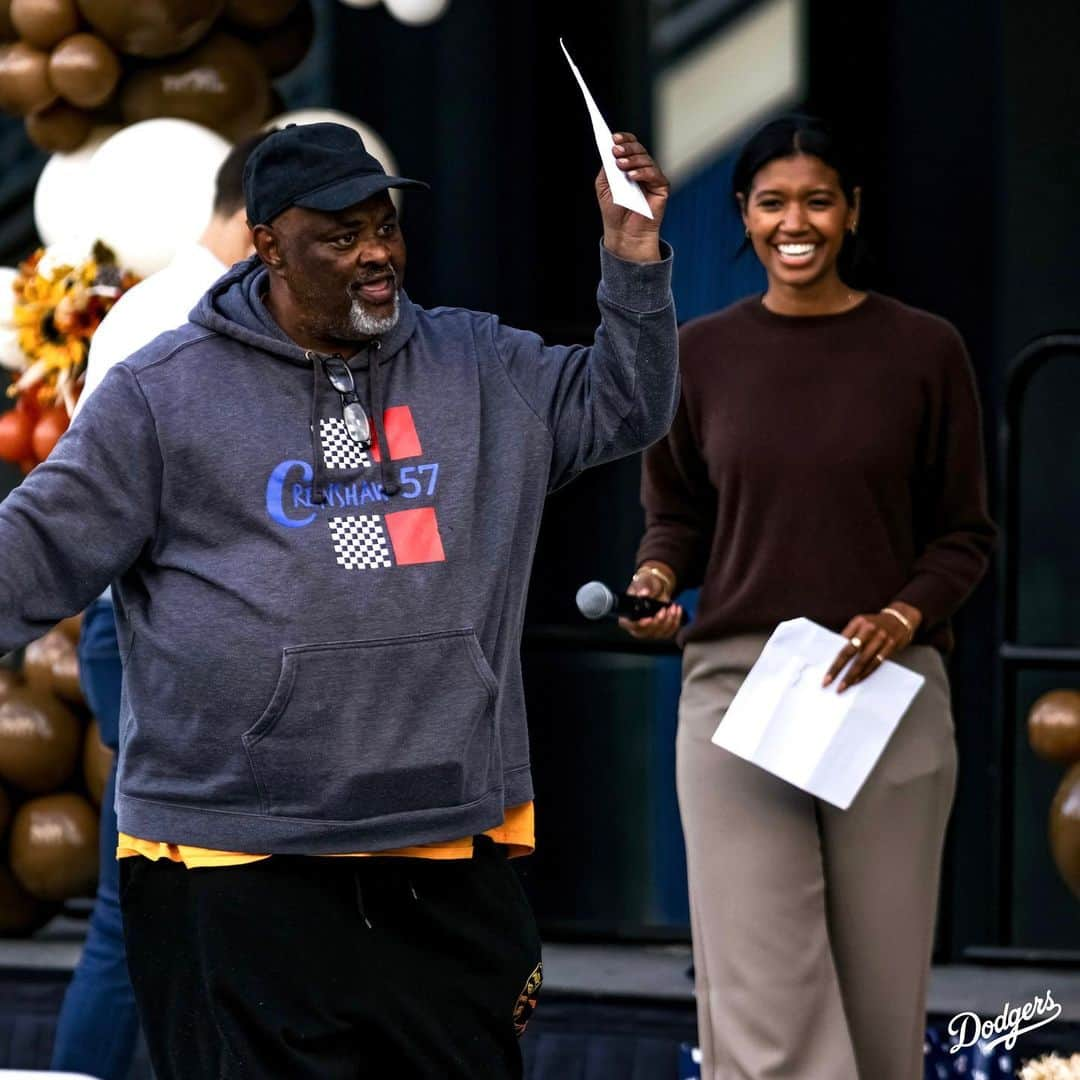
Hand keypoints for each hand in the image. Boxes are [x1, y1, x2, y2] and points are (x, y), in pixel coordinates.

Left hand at [597, 132, 668, 262]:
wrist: (623, 233)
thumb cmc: (614, 212)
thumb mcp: (604, 187)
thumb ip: (606, 169)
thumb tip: (610, 151)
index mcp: (629, 166)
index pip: (630, 146)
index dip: (624, 139)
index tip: (613, 138)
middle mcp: (642, 169)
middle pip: (638, 149)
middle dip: (627, 148)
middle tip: (616, 151)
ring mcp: (652, 177)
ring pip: (646, 159)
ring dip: (632, 160)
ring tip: (620, 166)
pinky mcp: (661, 187)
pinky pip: (654, 174)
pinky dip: (642, 172)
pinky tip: (632, 177)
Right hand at [618, 561, 681, 639]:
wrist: (654, 588)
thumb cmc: (643, 587)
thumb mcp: (639, 585)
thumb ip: (640, 589)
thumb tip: (645, 592)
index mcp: (627, 618)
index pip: (631, 626)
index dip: (640, 624)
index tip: (650, 618)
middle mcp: (637, 628)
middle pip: (647, 632)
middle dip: (658, 621)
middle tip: (664, 609)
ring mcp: (650, 631)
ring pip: (660, 633)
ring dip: (669, 620)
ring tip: (672, 607)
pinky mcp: (661, 632)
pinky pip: (670, 631)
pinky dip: (676, 620)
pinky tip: (677, 610)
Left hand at [822, 603, 922, 692]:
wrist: (901, 618)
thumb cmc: (876, 624)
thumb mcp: (862, 624)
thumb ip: (850, 636)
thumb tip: (834, 656)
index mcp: (858, 622)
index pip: (841, 642)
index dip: (832, 657)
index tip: (825, 671)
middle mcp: (869, 629)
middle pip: (850, 652)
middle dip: (838, 668)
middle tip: (829, 682)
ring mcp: (881, 637)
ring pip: (863, 660)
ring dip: (852, 675)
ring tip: (843, 686)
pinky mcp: (891, 645)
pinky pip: (876, 663)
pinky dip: (866, 673)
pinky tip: (857, 680)